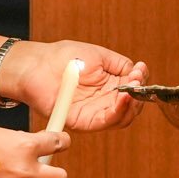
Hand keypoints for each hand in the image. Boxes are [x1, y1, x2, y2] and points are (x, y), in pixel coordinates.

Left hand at [2, 40, 149, 131]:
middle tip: (137, 81)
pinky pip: (106, 121)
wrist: (38, 65)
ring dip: (131, 104)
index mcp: (109, 86)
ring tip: (132, 88)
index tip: (140, 71)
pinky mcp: (84, 121)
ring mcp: (94, 112)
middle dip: (138, 95)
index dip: (140, 83)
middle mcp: (104, 102)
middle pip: (132, 108)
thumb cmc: (64, 57)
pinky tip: (123, 97)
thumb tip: (140, 71)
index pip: (133, 91)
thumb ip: (121, 64)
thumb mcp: (100, 55)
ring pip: (123, 118)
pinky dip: (118, 111)